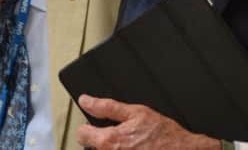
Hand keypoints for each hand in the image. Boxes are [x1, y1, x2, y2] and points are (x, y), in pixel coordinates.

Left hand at [76, 94, 220, 149]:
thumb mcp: (136, 112)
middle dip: (100, 140)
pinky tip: (136, 149)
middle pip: (92, 148)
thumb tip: (86, 101)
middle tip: (119, 136)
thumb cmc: (166, 135)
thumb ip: (107, 107)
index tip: (95, 125)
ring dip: (112, 148)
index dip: (88, 126)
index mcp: (109, 141)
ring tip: (130, 144)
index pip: (81, 134)